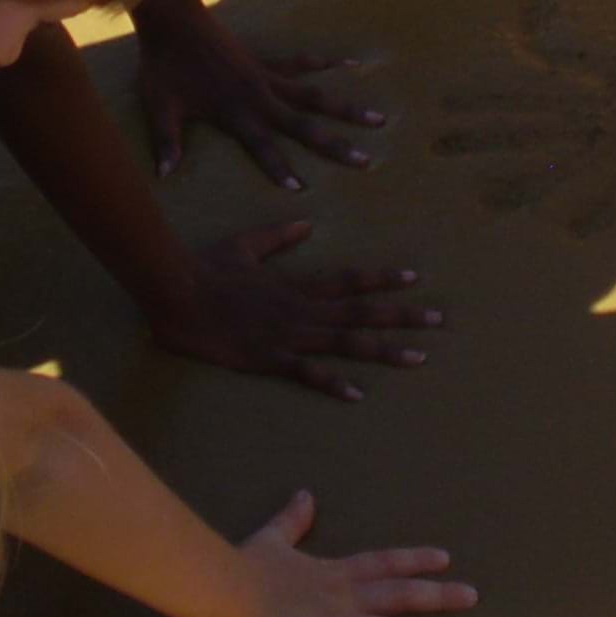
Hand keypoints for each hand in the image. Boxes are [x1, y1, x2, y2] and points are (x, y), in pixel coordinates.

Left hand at [135, 2, 383, 188]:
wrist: (174, 20)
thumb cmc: (164, 67)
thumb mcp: (161, 107)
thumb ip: (167, 142)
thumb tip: (163, 176)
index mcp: (235, 113)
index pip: (263, 147)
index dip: (280, 168)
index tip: (302, 188)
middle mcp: (259, 97)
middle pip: (304, 126)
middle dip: (334, 145)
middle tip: (365, 161)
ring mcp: (267, 76)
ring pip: (315, 96)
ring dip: (346, 109)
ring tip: (378, 119)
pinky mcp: (267, 60)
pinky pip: (302, 63)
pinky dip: (326, 62)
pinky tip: (353, 62)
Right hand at [150, 222, 443, 402]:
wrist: (176, 291)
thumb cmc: (206, 268)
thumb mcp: (245, 244)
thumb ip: (278, 236)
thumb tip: (306, 222)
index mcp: (296, 285)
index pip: (349, 281)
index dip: (382, 279)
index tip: (414, 277)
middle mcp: (301, 310)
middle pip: (361, 313)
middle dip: (402, 316)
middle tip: (439, 319)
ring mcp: (288, 335)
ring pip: (346, 343)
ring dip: (385, 349)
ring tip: (419, 356)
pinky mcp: (269, 358)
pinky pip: (307, 373)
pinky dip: (333, 383)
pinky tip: (358, 394)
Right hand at [210, 492, 473, 616]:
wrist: (225, 589)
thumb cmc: (243, 566)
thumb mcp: (272, 538)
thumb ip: (292, 521)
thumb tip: (305, 495)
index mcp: (333, 573)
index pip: (383, 563)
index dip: (413, 561)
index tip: (444, 559)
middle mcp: (345, 598)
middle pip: (401, 596)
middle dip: (438, 596)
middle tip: (473, 596)